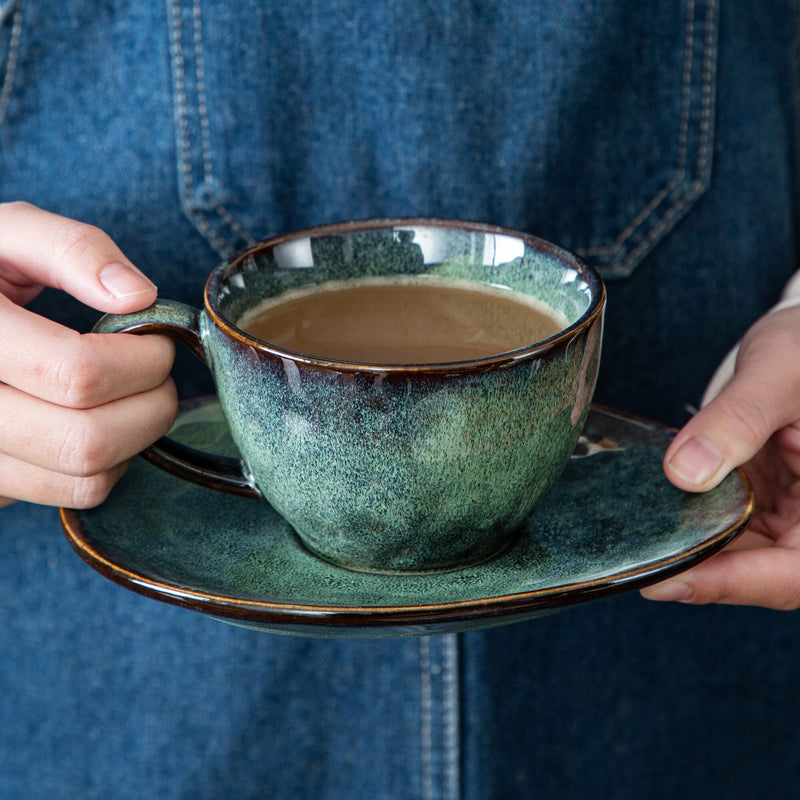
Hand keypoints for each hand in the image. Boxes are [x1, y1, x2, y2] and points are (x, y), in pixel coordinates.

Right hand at [0, 202, 176, 508]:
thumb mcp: (7, 234)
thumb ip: (72, 248)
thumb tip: (139, 295)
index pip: (78, 375)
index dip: (142, 360)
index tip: (156, 340)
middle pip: (87, 440)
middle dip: (151, 405)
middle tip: (156, 373)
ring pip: (85, 478)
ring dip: (136, 439)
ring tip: (131, 395)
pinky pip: (73, 494)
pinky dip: (109, 464)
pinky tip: (99, 421)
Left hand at [641, 304, 799, 607]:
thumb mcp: (782, 373)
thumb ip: (738, 419)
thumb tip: (684, 471)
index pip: (792, 573)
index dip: (732, 585)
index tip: (666, 582)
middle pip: (763, 573)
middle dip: (698, 572)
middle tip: (631, 564)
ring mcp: (791, 515)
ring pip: (741, 556)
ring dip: (691, 550)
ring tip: (632, 544)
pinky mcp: (765, 502)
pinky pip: (728, 526)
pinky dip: (691, 522)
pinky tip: (651, 515)